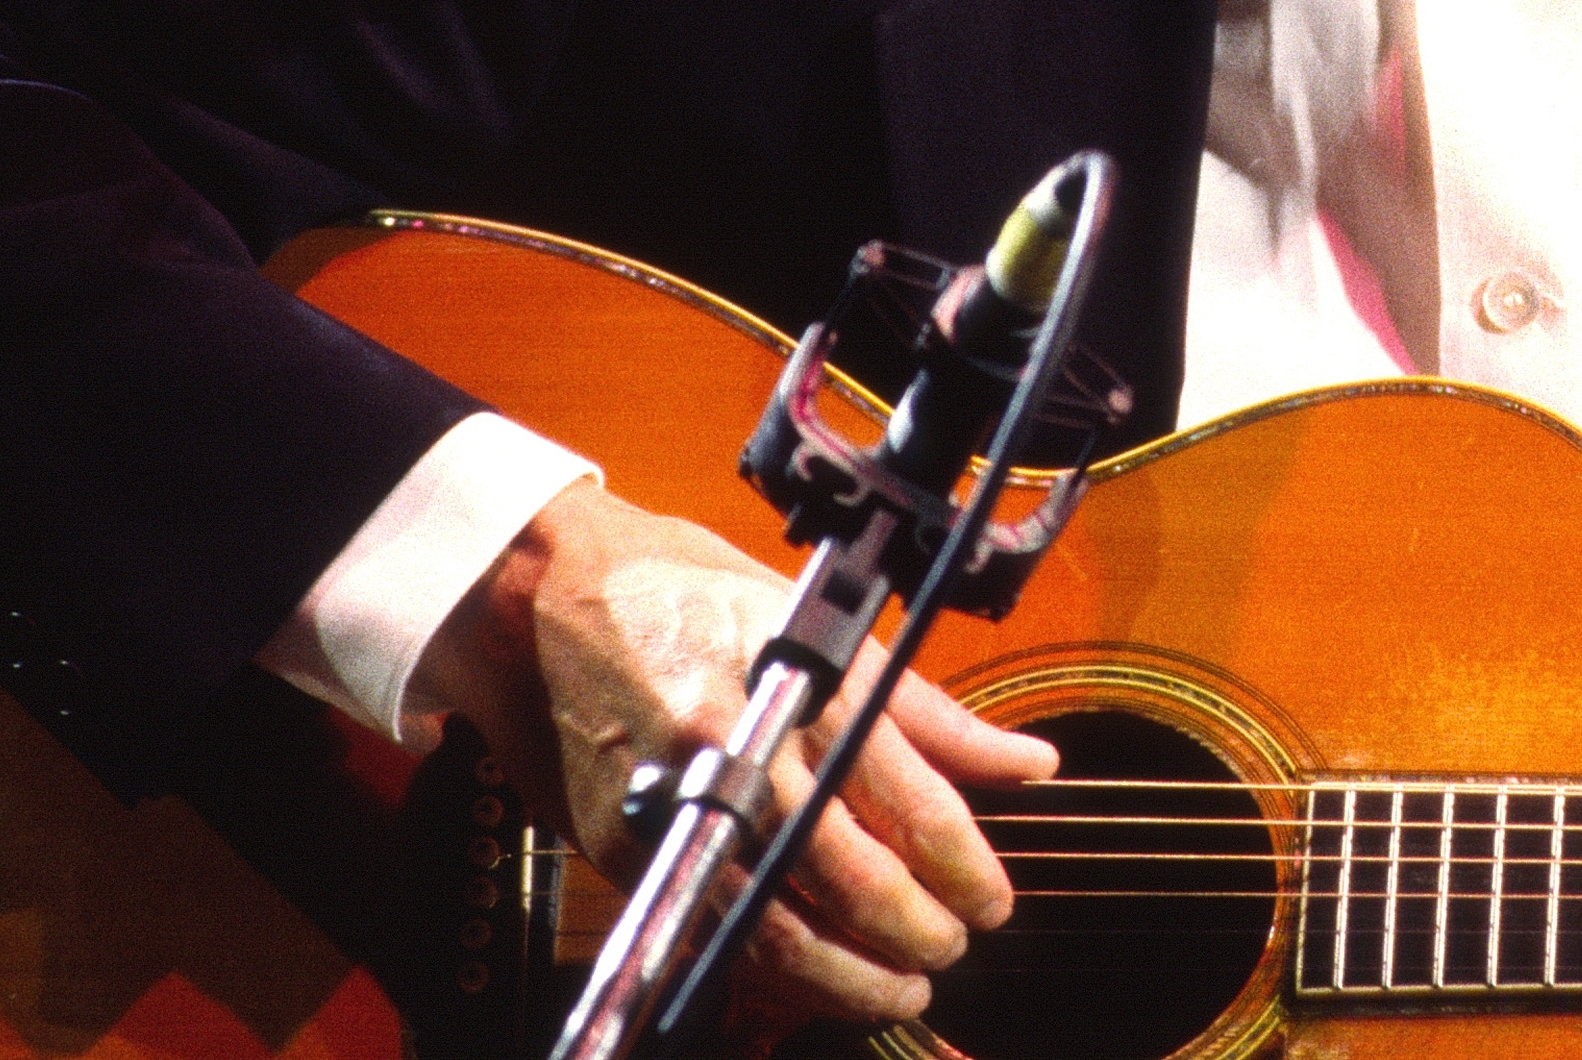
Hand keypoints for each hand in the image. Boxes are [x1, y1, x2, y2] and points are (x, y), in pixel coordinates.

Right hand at [411, 479, 1057, 1043]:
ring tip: (897, 988)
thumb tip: (1026, 764)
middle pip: (853, 875)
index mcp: (806, 684)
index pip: (913, 802)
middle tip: (950, 947)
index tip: (992, 901)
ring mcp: (680, 800)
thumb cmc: (693, 594)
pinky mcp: (629, 843)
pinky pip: (715, 926)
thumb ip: (930, 713)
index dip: (966, 869)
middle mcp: (744, 746)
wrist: (555, 593)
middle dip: (917, 931)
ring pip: (780, 924)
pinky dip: (774, 969)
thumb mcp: (828, 628)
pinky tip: (815, 975)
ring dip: (852, 976)